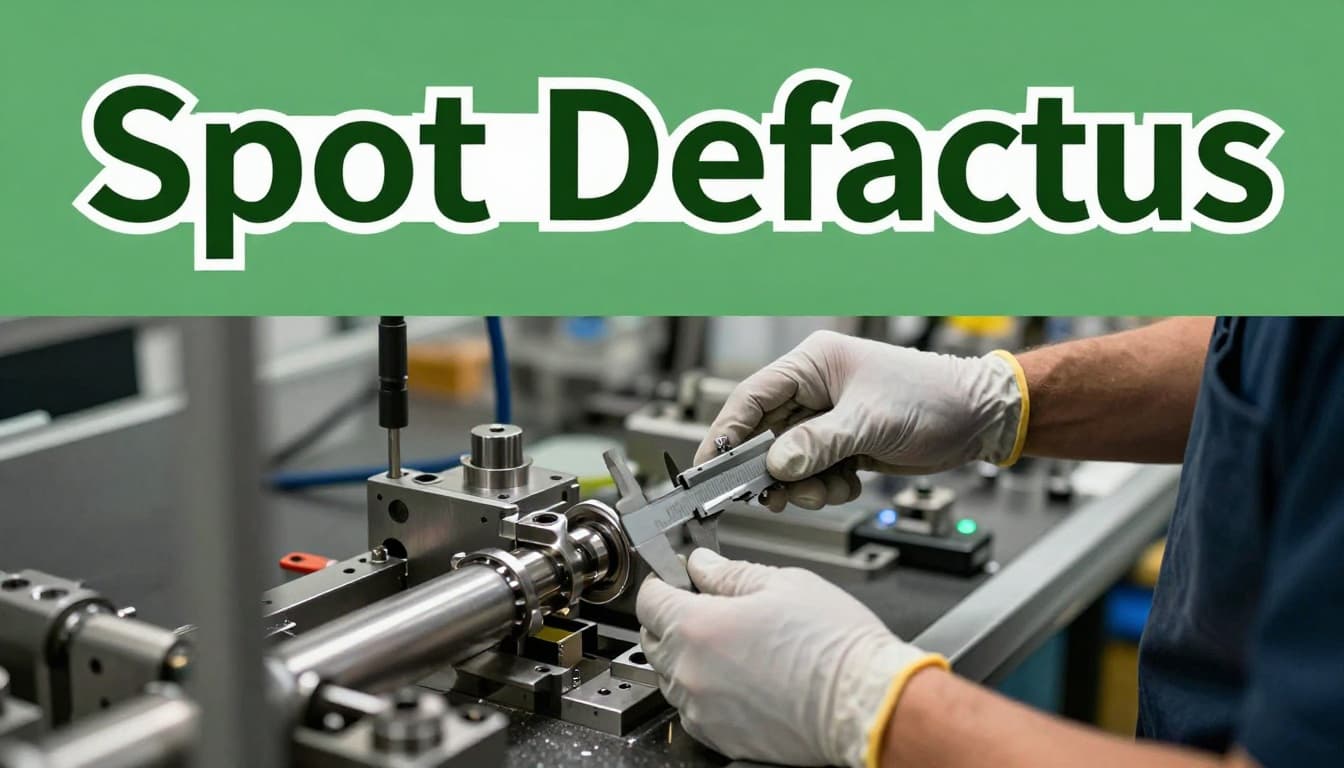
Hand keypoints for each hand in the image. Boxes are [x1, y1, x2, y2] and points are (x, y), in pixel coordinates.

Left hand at [637, 549, 945, 766]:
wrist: (866, 703)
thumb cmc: (834, 646)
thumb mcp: (783, 584)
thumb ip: (729, 573)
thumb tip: (702, 565)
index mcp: (699, 627)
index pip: (648, 599)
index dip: (663, 582)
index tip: (676, 578)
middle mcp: (691, 672)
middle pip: (654, 639)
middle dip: (673, 618)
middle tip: (709, 605)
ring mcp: (703, 710)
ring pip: (673, 675)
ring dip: (689, 656)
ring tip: (736, 644)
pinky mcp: (720, 737)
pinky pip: (694, 708)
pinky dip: (706, 690)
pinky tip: (742, 676)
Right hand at [696, 331, 1025, 510]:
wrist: (980, 419)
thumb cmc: (935, 398)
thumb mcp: (870, 422)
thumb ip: (818, 444)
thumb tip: (775, 465)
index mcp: (813, 364)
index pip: (751, 398)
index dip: (726, 433)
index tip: (708, 468)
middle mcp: (815, 389)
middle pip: (765, 435)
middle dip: (771, 469)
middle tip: (771, 496)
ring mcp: (829, 418)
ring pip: (789, 460)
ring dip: (803, 483)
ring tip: (830, 487)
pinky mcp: (843, 443)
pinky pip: (813, 472)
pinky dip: (824, 487)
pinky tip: (850, 483)